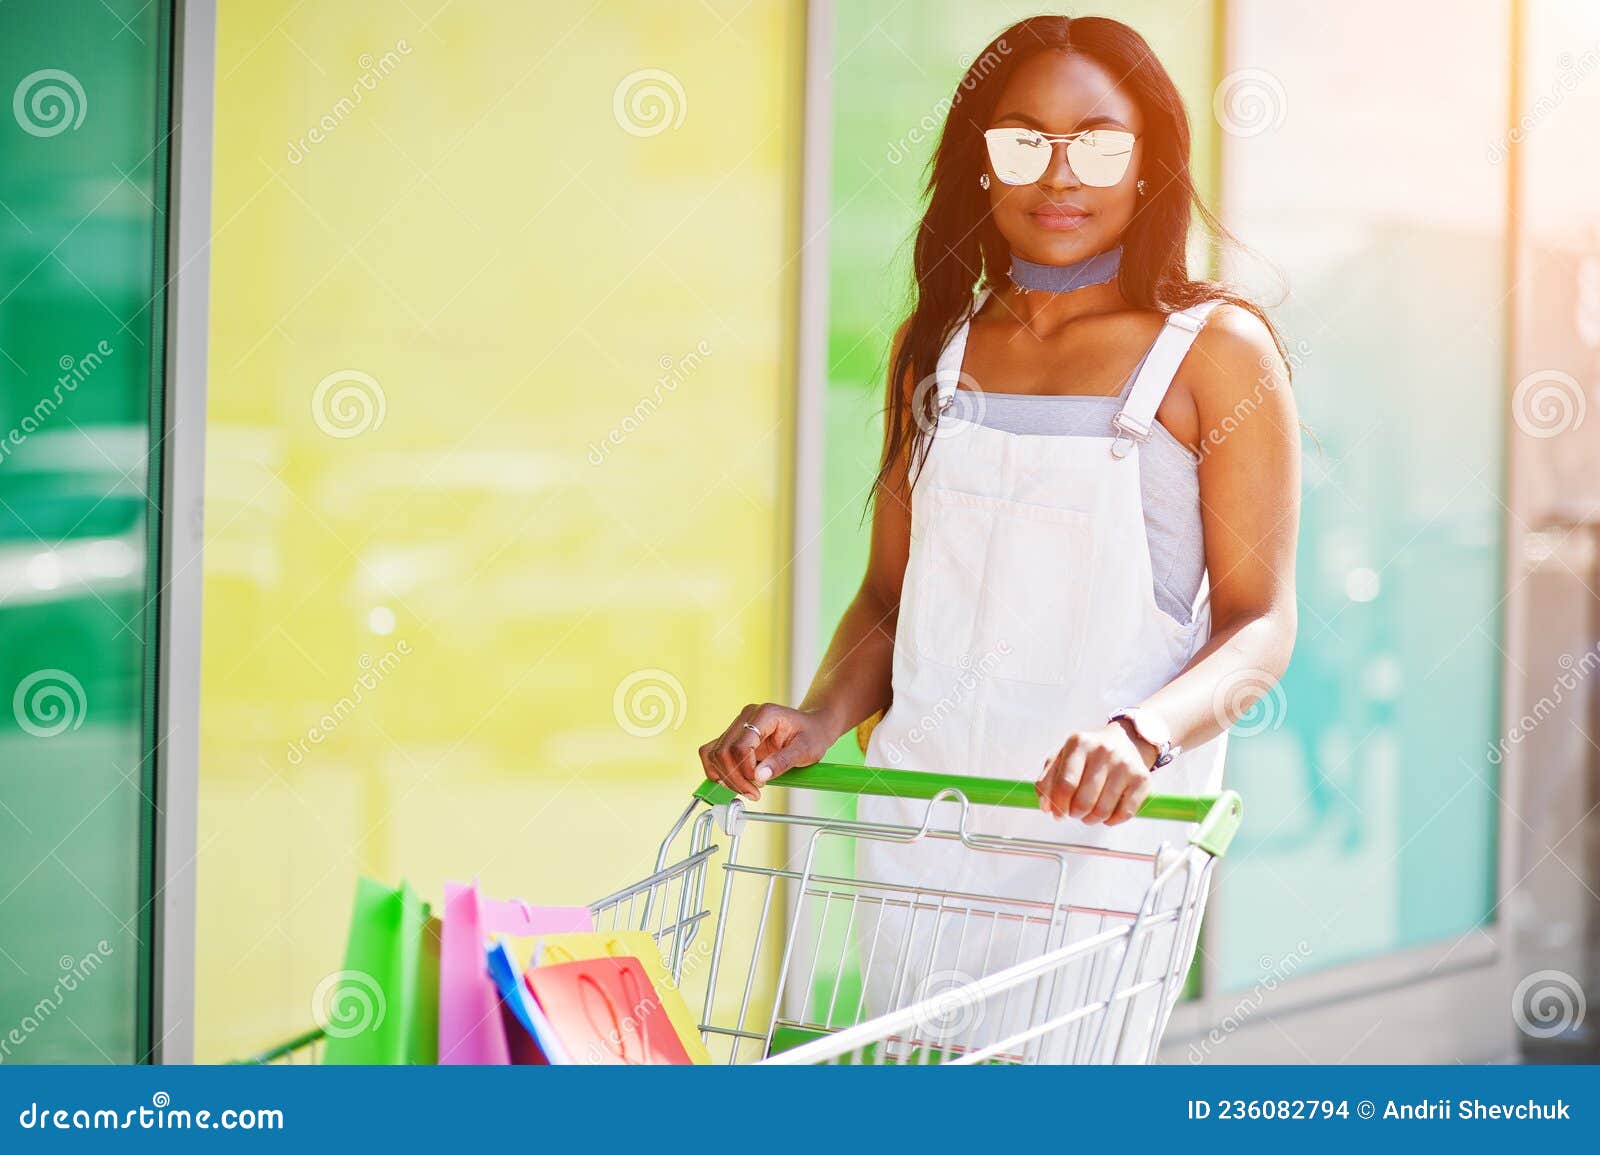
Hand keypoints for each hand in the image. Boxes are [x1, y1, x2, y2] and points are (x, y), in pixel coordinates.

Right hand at [698, 703, 830, 801]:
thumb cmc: (812, 735)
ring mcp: (737, 726)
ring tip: (747, 790)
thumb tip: (759, 777)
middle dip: (735, 778)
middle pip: (723, 751)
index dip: (746, 769)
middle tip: (753, 793)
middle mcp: (746, 717)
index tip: (760, 784)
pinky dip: (718, 771)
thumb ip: (782, 762)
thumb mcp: (806, 750)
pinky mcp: (734, 737)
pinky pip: (713, 753)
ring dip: (726, 777)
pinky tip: (733, 783)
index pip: (741, 745)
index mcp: (764, 715)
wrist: (813, 727)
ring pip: (714, 753)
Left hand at [1035, 722, 1155, 825]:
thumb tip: (1046, 807)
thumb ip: (1048, 781)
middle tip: (1075, 812)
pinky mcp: (1142, 779)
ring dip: (1091, 819)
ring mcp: (1125, 765)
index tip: (1058, 813)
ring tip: (1089, 813)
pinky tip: (1107, 813)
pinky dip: (1111, 821)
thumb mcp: (1063, 757)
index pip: (1064, 785)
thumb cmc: (1089, 754)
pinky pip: (1124, 814)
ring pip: (1102, 811)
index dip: (1058, 806)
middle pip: (1083, 801)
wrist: (1126, 740)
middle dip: (1075, 814)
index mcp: (1079, 743)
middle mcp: (1104, 751)